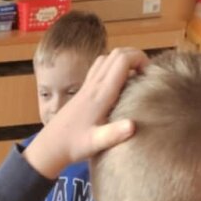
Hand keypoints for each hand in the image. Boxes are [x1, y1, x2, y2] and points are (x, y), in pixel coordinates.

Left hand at [24, 47, 146, 177]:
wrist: (50, 147)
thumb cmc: (73, 146)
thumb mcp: (95, 143)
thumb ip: (114, 134)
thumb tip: (132, 126)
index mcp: (101, 93)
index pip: (122, 60)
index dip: (140, 59)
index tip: (149, 73)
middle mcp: (94, 85)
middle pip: (116, 53)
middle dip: (135, 56)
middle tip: (145, 74)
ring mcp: (87, 86)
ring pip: (107, 58)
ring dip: (123, 61)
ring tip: (134, 78)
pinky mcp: (83, 91)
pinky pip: (99, 68)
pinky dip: (112, 68)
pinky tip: (117, 85)